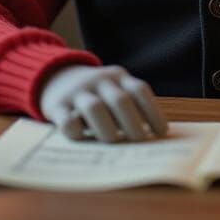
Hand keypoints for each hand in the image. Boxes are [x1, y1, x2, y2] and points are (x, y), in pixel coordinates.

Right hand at [39, 64, 167, 142]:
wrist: (56, 76)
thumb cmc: (96, 93)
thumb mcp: (113, 89)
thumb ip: (129, 105)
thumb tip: (150, 138)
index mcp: (118, 76)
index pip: (139, 90)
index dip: (153, 111)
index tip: (162, 133)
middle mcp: (99, 80)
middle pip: (120, 100)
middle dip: (133, 124)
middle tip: (140, 142)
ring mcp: (77, 91)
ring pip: (95, 108)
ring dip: (107, 130)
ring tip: (114, 144)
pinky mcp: (57, 105)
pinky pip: (68, 121)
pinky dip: (77, 133)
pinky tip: (84, 140)